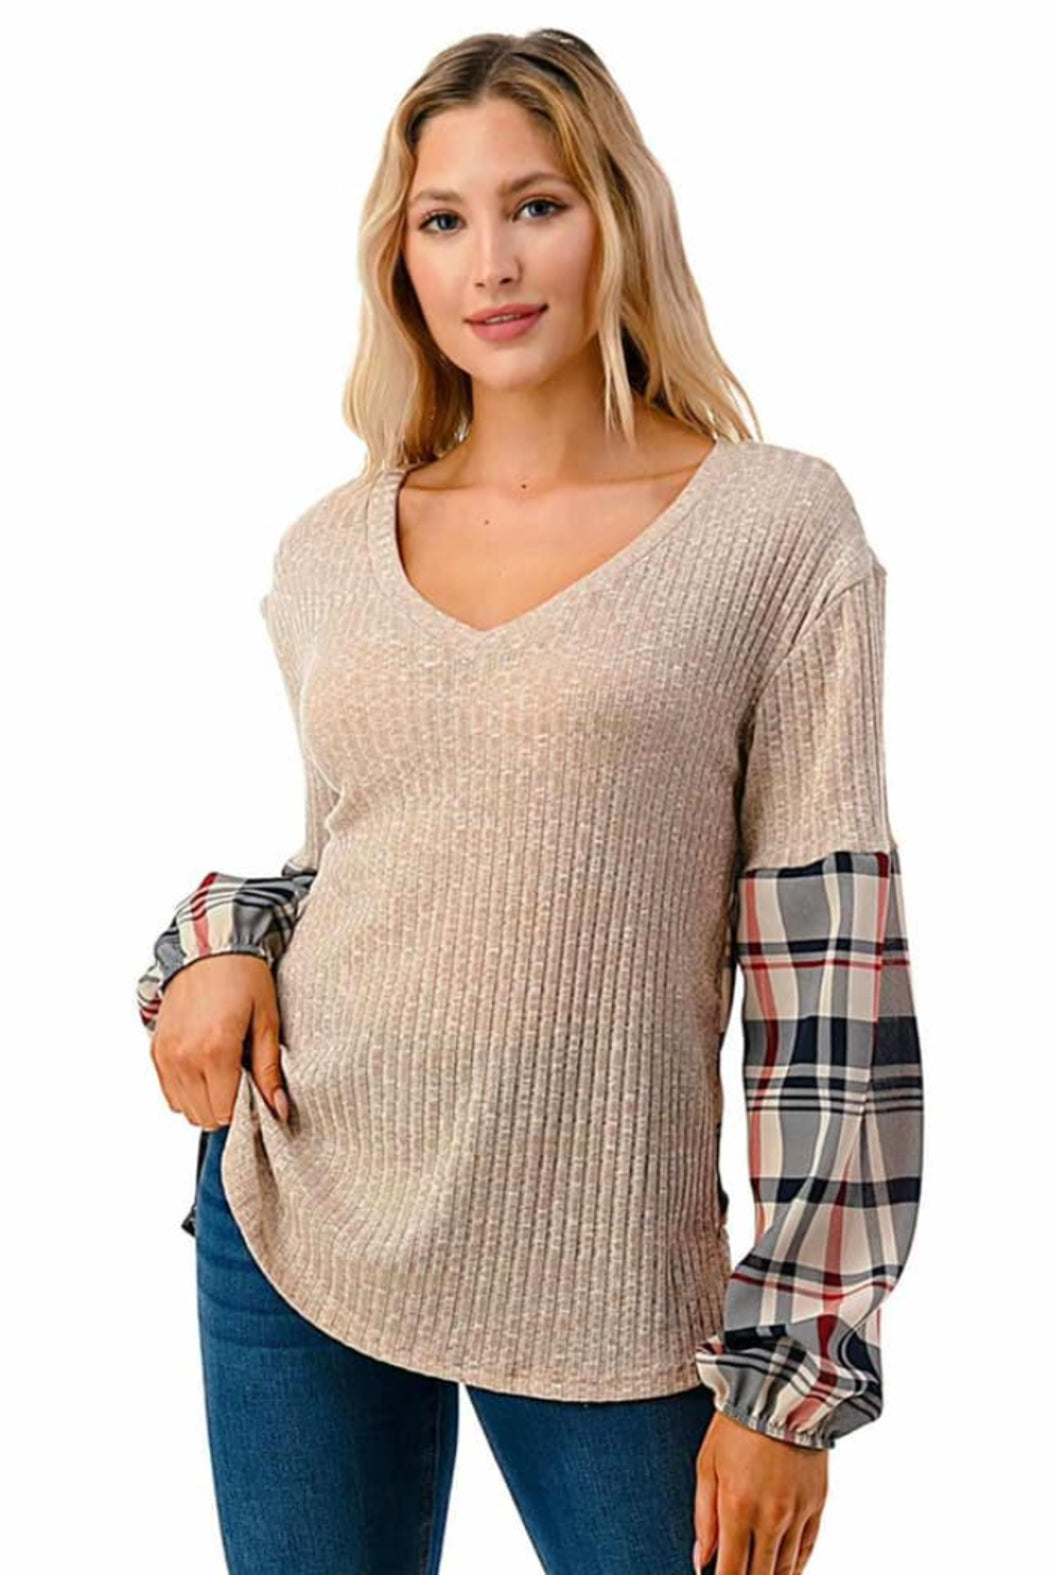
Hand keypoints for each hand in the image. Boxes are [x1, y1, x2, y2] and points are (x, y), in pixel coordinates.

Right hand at [149, 954, 291, 1129]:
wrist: (210, 947)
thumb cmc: (243, 977)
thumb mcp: (267, 1020)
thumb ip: (269, 1069)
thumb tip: (279, 1108)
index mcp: (215, 1049)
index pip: (225, 1112)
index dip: (246, 1111)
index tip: (257, 1095)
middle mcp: (184, 1056)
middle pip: (204, 1116)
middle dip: (227, 1107)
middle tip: (244, 1081)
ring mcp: (166, 1055)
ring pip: (184, 1109)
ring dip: (206, 1102)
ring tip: (225, 1073)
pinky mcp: (156, 1051)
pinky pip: (169, 1093)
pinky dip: (187, 1091)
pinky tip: (206, 1069)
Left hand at [694, 1410, 827, 1573]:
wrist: (781, 1393)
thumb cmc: (736, 1424)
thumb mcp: (707, 1464)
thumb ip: (703, 1516)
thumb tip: (701, 1560)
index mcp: (738, 1507)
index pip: (731, 1570)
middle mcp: (771, 1517)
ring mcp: (797, 1513)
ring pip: (785, 1569)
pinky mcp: (817, 1505)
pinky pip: (807, 1550)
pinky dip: (794, 1567)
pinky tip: (784, 1572)